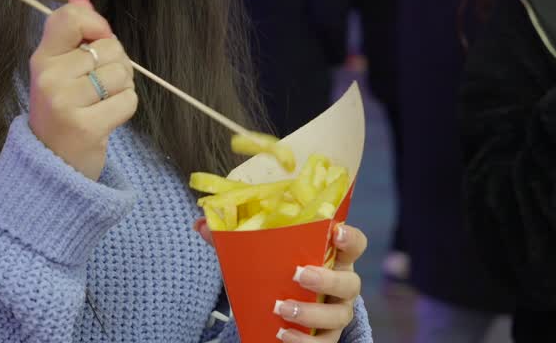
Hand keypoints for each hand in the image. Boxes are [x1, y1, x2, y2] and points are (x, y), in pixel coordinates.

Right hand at [28, 0, 136, 179]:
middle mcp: (49, 77)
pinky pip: (128, 100)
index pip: (71, 17)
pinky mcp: (85, 127)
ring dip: (122, 87)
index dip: (97, 25)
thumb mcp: (58, 70)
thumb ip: (72, 33)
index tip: (97, 41)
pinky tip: (107, 118)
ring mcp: (65, 103)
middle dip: (116, 63)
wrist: (51, 165)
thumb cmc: (62, 110)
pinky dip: (125, 108)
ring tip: (102, 102)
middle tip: (98, 86)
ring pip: (121, 73)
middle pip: (109, 46)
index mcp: (41, 58)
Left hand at [192, 221, 366, 341]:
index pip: (355, 243)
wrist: (281, 308)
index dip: (350, 237)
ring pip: (340, 316)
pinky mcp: (326, 338)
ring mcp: (336, 313)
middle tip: (298, 274)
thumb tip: (200, 225)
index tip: (335, 231)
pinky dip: (304, 341)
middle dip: (328, 278)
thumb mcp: (261, 256)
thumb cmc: (278, 273)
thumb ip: (234, 240)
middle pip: (351, 282)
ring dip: (311, 312)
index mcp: (333, 256)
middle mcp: (342, 285)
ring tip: (281, 307)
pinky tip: (281, 334)